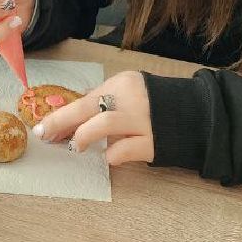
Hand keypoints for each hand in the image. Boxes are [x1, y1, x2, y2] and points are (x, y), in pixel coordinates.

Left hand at [35, 71, 154, 165]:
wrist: (197, 116)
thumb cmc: (156, 106)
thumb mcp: (130, 94)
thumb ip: (105, 102)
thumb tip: (71, 116)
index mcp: (122, 84)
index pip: (84, 99)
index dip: (61, 115)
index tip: (44, 128)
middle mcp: (131, 98)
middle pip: (87, 107)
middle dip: (60, 122)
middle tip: (45, 136)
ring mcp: (143, 121)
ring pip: (103, 124)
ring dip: (83, 136)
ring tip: (75, 146)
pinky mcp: (153, 143)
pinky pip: (124, 150)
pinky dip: (112, 154)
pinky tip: (108, 156)